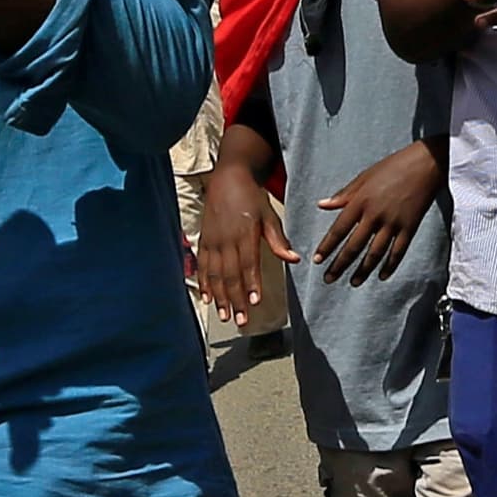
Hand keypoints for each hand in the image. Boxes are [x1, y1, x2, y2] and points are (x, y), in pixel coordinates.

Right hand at [195, 163, 293, 317]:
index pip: (248, 264)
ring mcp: (212, 240)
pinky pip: (202, 265)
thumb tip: (295, 259)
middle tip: (240, 320)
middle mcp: (226, 239)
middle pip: (230, 274)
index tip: (255, 302)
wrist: (228, 177)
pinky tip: (207, 298)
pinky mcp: (203, 240)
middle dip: (235, 299)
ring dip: (219, 297)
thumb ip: (278, 240)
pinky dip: (204, 283)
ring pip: (214, 274)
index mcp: (245, 233)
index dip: (251, 284)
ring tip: (224, 316)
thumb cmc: (252, 197)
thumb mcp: (269, 215)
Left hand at [311, 140, 441, 283]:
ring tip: (353, 282)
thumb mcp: (364, 177)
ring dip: (363, 270)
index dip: (327, 246)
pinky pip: (398, 252)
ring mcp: (394, 223)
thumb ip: (343, 194)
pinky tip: (382, 275)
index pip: (339, 229)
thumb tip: (322, 205)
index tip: (317, 260)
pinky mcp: (410, 227)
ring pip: (375, 253)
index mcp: (361, 201)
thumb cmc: (393, 167)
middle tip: (328, 279)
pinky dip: (390, 265)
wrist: (425, 164)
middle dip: (340, 265)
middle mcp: (375, 215)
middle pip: (354, 246)